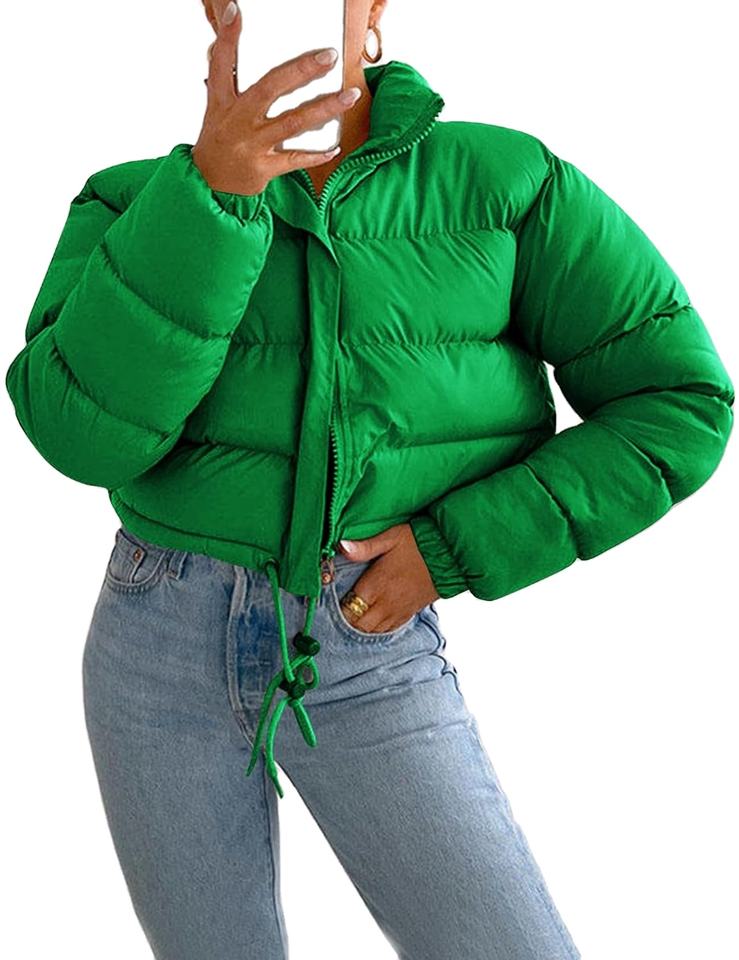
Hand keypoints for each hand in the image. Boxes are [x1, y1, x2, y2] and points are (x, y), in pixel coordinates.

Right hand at [192, 1, 362, 195]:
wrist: (209, 185)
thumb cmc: (219, 142)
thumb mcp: (216, 107)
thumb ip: (226, 75)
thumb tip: (227, 31)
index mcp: (222, 101)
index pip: (221, 64)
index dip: (227, 37)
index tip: (235, 11)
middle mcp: (237, 120)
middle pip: (270, 89)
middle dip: (301, 71)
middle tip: (329, 56)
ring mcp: (251, 145)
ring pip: (293, 123)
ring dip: (324, 108)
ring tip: (350, 95)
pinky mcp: (263, 169)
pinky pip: (294, 160)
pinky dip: (315, 154)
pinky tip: (335, 147)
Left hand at [336, 524, 440, 632]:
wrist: (451, 554)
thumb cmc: (419, 542)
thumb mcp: (390, 537)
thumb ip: (364, 546)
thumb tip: (341, 547)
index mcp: (376, 585)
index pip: (348, 608)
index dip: (338, 608)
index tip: (333, 600)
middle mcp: (386, 603)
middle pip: (358, 624)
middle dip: (348, 619)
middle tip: (342, 608)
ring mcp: (399, 611)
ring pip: (373, 631)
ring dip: (361, 625)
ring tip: (355, 614)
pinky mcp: (410, 613)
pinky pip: (389, 630)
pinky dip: (378, 628)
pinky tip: (373, 620)